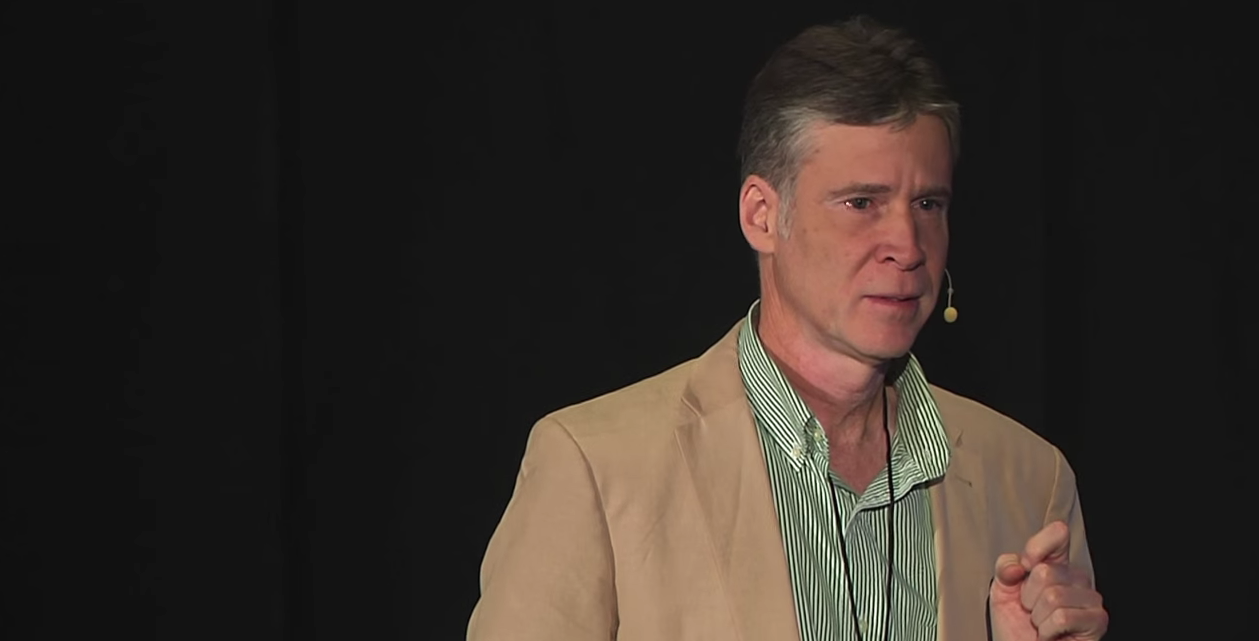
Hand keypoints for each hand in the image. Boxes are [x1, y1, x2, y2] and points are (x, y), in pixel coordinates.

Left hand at [989, 521, 1107, 640]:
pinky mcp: (1097, 620)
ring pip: (1053, 596)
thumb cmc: (1016, 627)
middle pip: (1045, 571)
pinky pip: (1062, 617)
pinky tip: (1050, 635)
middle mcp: (1076, 577)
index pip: (1057, 534)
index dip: (1035, 548)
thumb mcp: (1001, 590)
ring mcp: (1090, 598)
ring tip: (1040, 625)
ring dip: (1037, 617)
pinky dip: (1046, 630)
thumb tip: (1017, 565)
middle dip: (1027, 597)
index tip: (1024, 567)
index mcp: (1056, 564)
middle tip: (1031, 611)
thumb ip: (1005, 568)